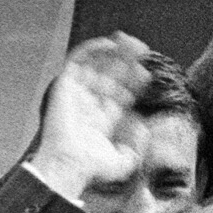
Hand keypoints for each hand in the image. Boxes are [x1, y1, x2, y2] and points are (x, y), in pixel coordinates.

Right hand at [24, 32, 153, 204]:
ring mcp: (77, 92)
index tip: (147, 76)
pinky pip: (77, 60)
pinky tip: (111, 45)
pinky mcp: (65, 84)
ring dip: (113, 52)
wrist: (69, 164)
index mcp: (102, 118)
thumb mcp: (124, 161)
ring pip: (96, 64)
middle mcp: (89, 103)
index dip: (134, 82)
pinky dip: (92, 49)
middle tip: (143, 52)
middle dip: (127, 62)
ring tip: (131, 45)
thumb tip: (144, 128)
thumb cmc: (92, 167)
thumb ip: (137, 148)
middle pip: (110, 74)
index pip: (120, 92)